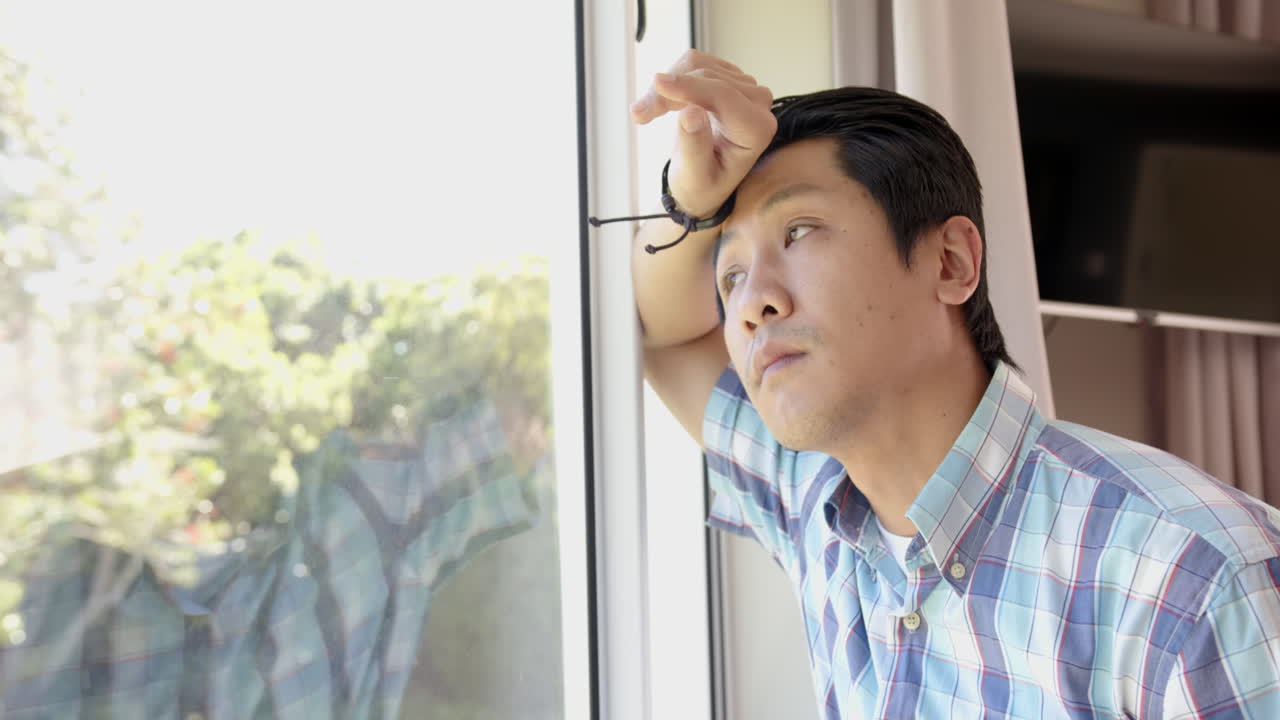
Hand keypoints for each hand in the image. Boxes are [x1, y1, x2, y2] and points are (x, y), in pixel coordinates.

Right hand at [631, 49, 776, 217]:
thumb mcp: (694, 176)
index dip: (688, 87)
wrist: (703, 180)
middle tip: (639, 115)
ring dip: (665, 86)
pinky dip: (671, 79)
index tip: (656, 84)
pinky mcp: (727, 75)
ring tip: (646, 112)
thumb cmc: (701, 184)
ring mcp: (743, 86)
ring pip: (696, 65)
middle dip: (668, 93)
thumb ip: (694, 147)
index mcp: (757, 130)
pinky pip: (693, 63)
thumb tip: (690, 113)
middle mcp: (757, 103)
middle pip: (706, 79)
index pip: (723, 96)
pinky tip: (663, 103)